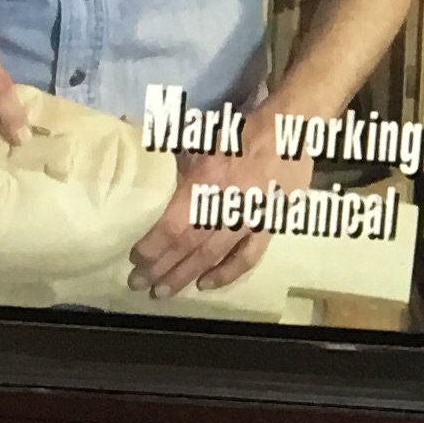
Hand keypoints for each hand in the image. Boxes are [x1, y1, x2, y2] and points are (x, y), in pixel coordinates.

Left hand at [130, 130, 315, 293]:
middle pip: (187, 245)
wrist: (288, 130)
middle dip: (160, 267)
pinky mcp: (268, 226)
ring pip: (212, 255)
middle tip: (138, 284)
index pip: (172, 225)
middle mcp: (223, 206)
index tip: (135, 258)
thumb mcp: (199, 137)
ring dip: (185, 275)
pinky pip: (247, 256)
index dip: (152, 246)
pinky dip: (227, 273)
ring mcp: (248, 220)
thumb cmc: (240, 132)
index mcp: (204, 181)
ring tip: (163, 292)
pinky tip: (206, 284)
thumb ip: (174, 156)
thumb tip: (139, 150)